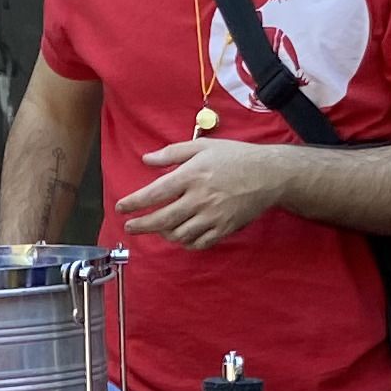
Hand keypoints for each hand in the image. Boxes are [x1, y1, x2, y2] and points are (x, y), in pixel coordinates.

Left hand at [119, 136, 290, 250]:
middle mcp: (200, 198)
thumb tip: (146, 159)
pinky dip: (186, 243)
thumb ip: (172, 153)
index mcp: (192, 175)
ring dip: (163, 234)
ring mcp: (213, 216)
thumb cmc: (235, 157)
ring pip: (179, 234)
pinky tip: (180, 237)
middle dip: (141, 225)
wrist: (269, 174)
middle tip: (130, 227)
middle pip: (163, 219)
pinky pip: (199, 243)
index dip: (134, 203)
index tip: (121, 208)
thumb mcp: (202, 146)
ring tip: (157, 229)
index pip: (155, 193)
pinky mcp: (224, 228)